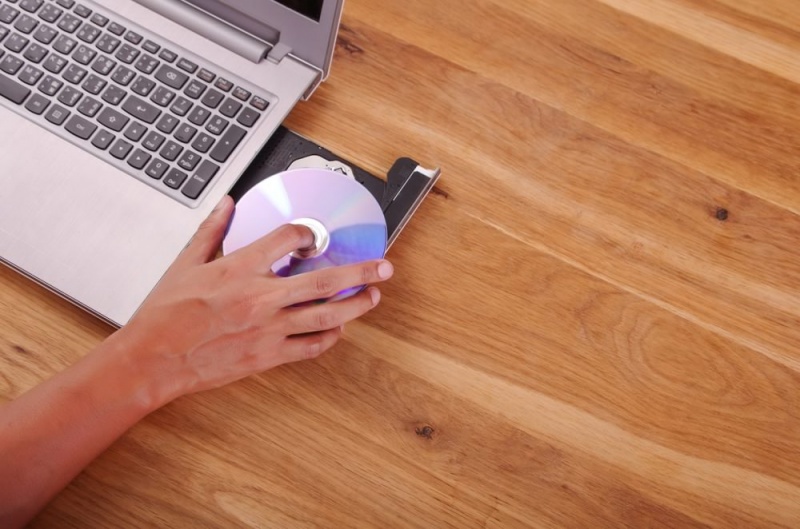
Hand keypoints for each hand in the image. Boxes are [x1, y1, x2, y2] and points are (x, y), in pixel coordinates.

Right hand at [118, 196, 393, 403]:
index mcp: (240, 268)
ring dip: (355, 306)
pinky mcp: (267, 355)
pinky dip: (328, 337)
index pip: (289, 239)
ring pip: (325, 316)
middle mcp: (260, 297)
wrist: (153, 359)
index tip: (314, 235)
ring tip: (372, 297)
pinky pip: (309, 346)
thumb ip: (213, 230)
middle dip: (360, 272)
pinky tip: (337, 329)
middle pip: (324, 281)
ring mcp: (267, 329)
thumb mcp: (186, 262)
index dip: (308, 232)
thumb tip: (228, 203)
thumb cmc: (166, 313)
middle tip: (384, 267)